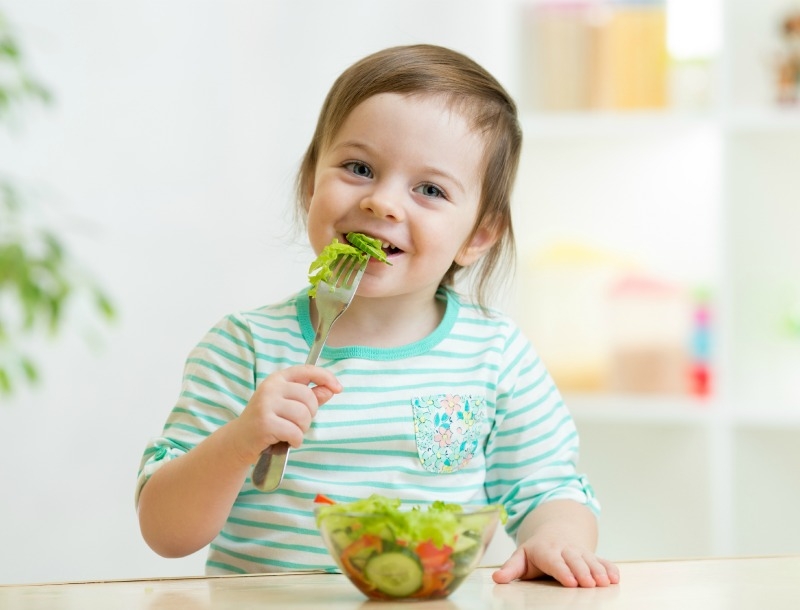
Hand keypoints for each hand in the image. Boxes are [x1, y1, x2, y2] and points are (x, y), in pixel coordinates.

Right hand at [232, 365, 341, 463]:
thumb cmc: (268, 421)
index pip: (307, 370)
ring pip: (303, 416)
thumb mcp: (289, 405)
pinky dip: (296, 440)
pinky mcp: (264, 423)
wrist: (239, 440)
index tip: (338, 388)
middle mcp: (271, 388)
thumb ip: (311, 396)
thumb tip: (331, 389)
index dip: (326, 377)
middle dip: (310, 415)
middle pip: (309, 398)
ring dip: (302, 429)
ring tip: (290, 432)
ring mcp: (265, 404)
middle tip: (298, 424)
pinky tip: (286, 441)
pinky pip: (294, 432)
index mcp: (278, 379)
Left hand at [492, 539, 619, 587]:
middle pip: (574, 560)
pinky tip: (615, 578)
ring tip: (605, 583)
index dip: (563, 571)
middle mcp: (565, 549)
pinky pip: (602, 560)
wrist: (555, 531)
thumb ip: (511, 568)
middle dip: (582, 572)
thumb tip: (496, 578)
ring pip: (590, 560)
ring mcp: (579, 551)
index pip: (554, 561)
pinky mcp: (591, 555)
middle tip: (589, 585)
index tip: (570, 582)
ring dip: (598, 571)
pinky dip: (609, 568)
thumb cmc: (536, 550)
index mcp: (546, 550)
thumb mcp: (521, 556)